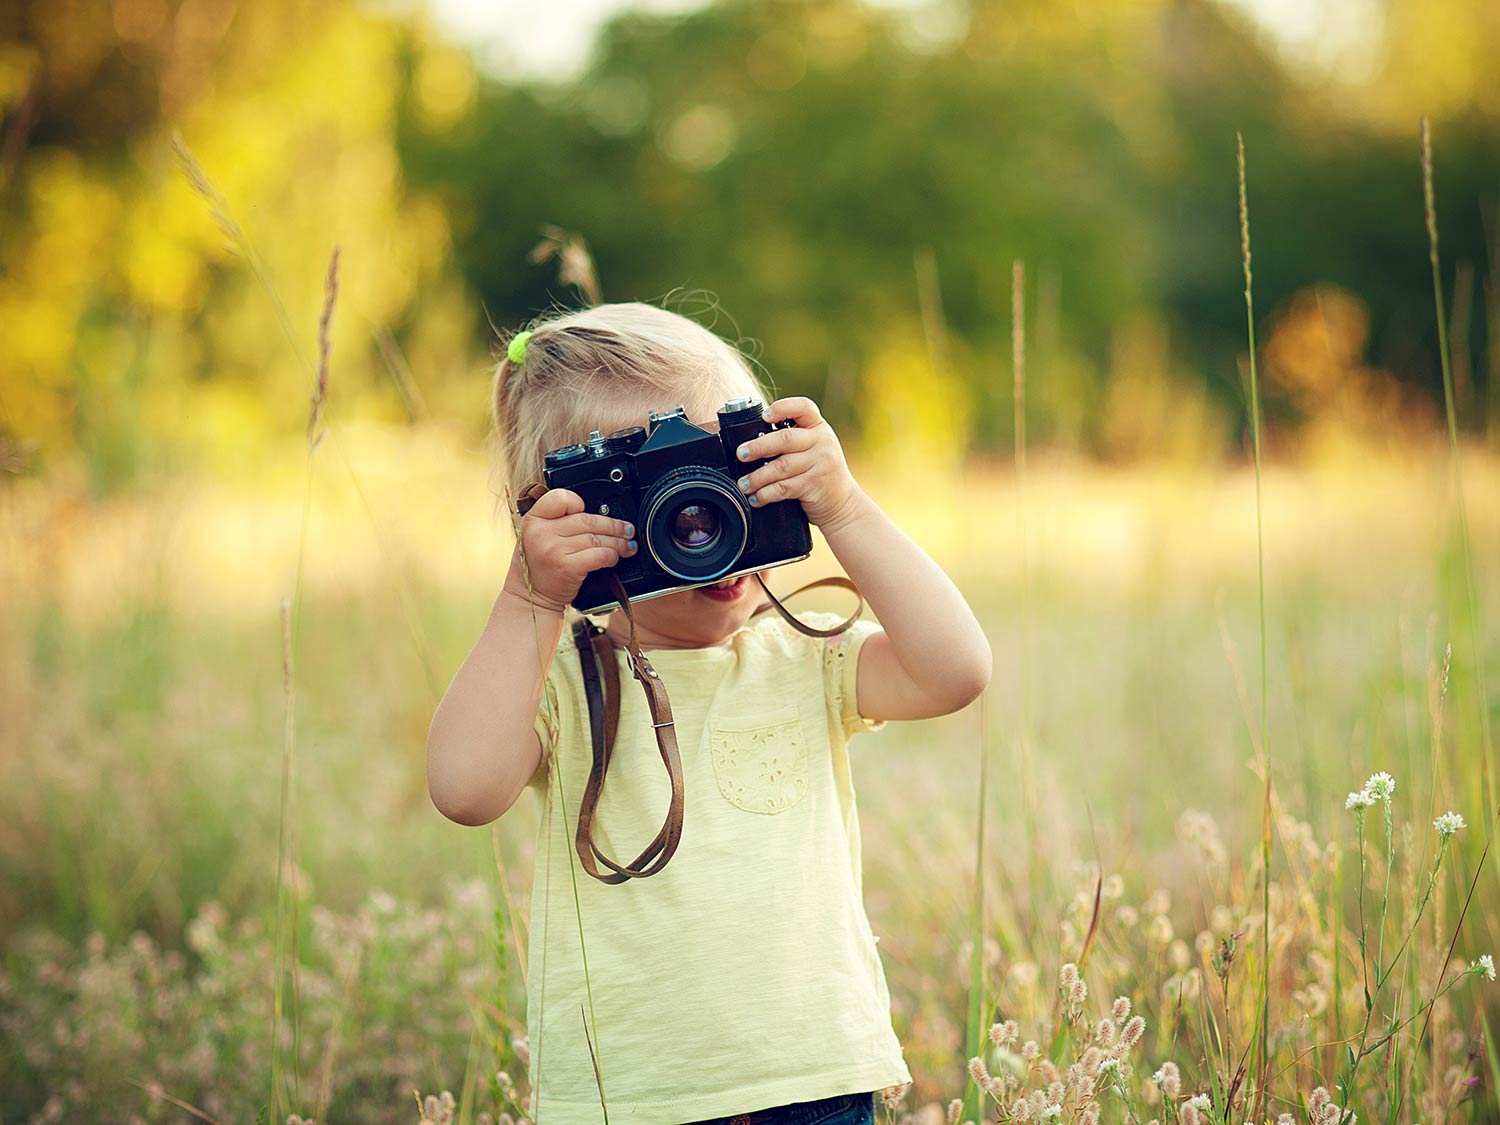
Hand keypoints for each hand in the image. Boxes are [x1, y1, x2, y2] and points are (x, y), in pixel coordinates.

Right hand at [501, 488, 636, 613]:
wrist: (532, 597)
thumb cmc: (541, 565)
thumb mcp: (539, 536)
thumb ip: (559, 521)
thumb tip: (599, 513)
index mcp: (534, 519)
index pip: (560, 498)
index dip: (579, 502)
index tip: (595, 511)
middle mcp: (541, 532)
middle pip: (587, 520)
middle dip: (613, 525)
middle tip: (627, 530)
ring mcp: (553, 549)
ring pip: (596, 538)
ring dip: (618, 542)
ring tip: (627, 545)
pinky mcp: (567, 567)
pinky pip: (599, 555)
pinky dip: (611, 556)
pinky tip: (615, 557)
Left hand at [731, 396, 858, 527]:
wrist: (843, 503)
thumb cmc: (819, 472)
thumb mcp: (814, 448)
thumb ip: (792, 440)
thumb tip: (750, 442)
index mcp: (818, 427)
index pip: (803, 407)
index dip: (782, 408)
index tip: (764, 416)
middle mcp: (822, 442)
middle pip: (785, 439)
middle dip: (758, 447)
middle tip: (741, 454)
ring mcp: (821, 464)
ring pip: (781, 467)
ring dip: (757, 477)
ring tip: (743, 483)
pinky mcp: (815, 485)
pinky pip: (784, 488)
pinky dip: (766, 494)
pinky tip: (756, 498)